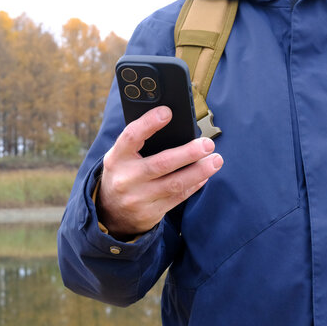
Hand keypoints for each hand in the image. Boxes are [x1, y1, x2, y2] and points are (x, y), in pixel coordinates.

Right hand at [97, 106, 222, 239]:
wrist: (110, 212)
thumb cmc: (122, 173)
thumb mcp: (121, 156)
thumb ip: (140, 142)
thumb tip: (175, 126)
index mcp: (117, 158)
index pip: (131, 136)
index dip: (149, 123)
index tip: (168, 112)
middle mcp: (127, 178)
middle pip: (161, 163)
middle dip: (188, 153)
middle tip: (207, 144)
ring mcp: (138, 198)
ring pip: (174, 184)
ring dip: (199, 171)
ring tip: (216, 160)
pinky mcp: (151, 213)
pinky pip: (178, 198)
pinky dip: (194, 185)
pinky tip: (205, 175)